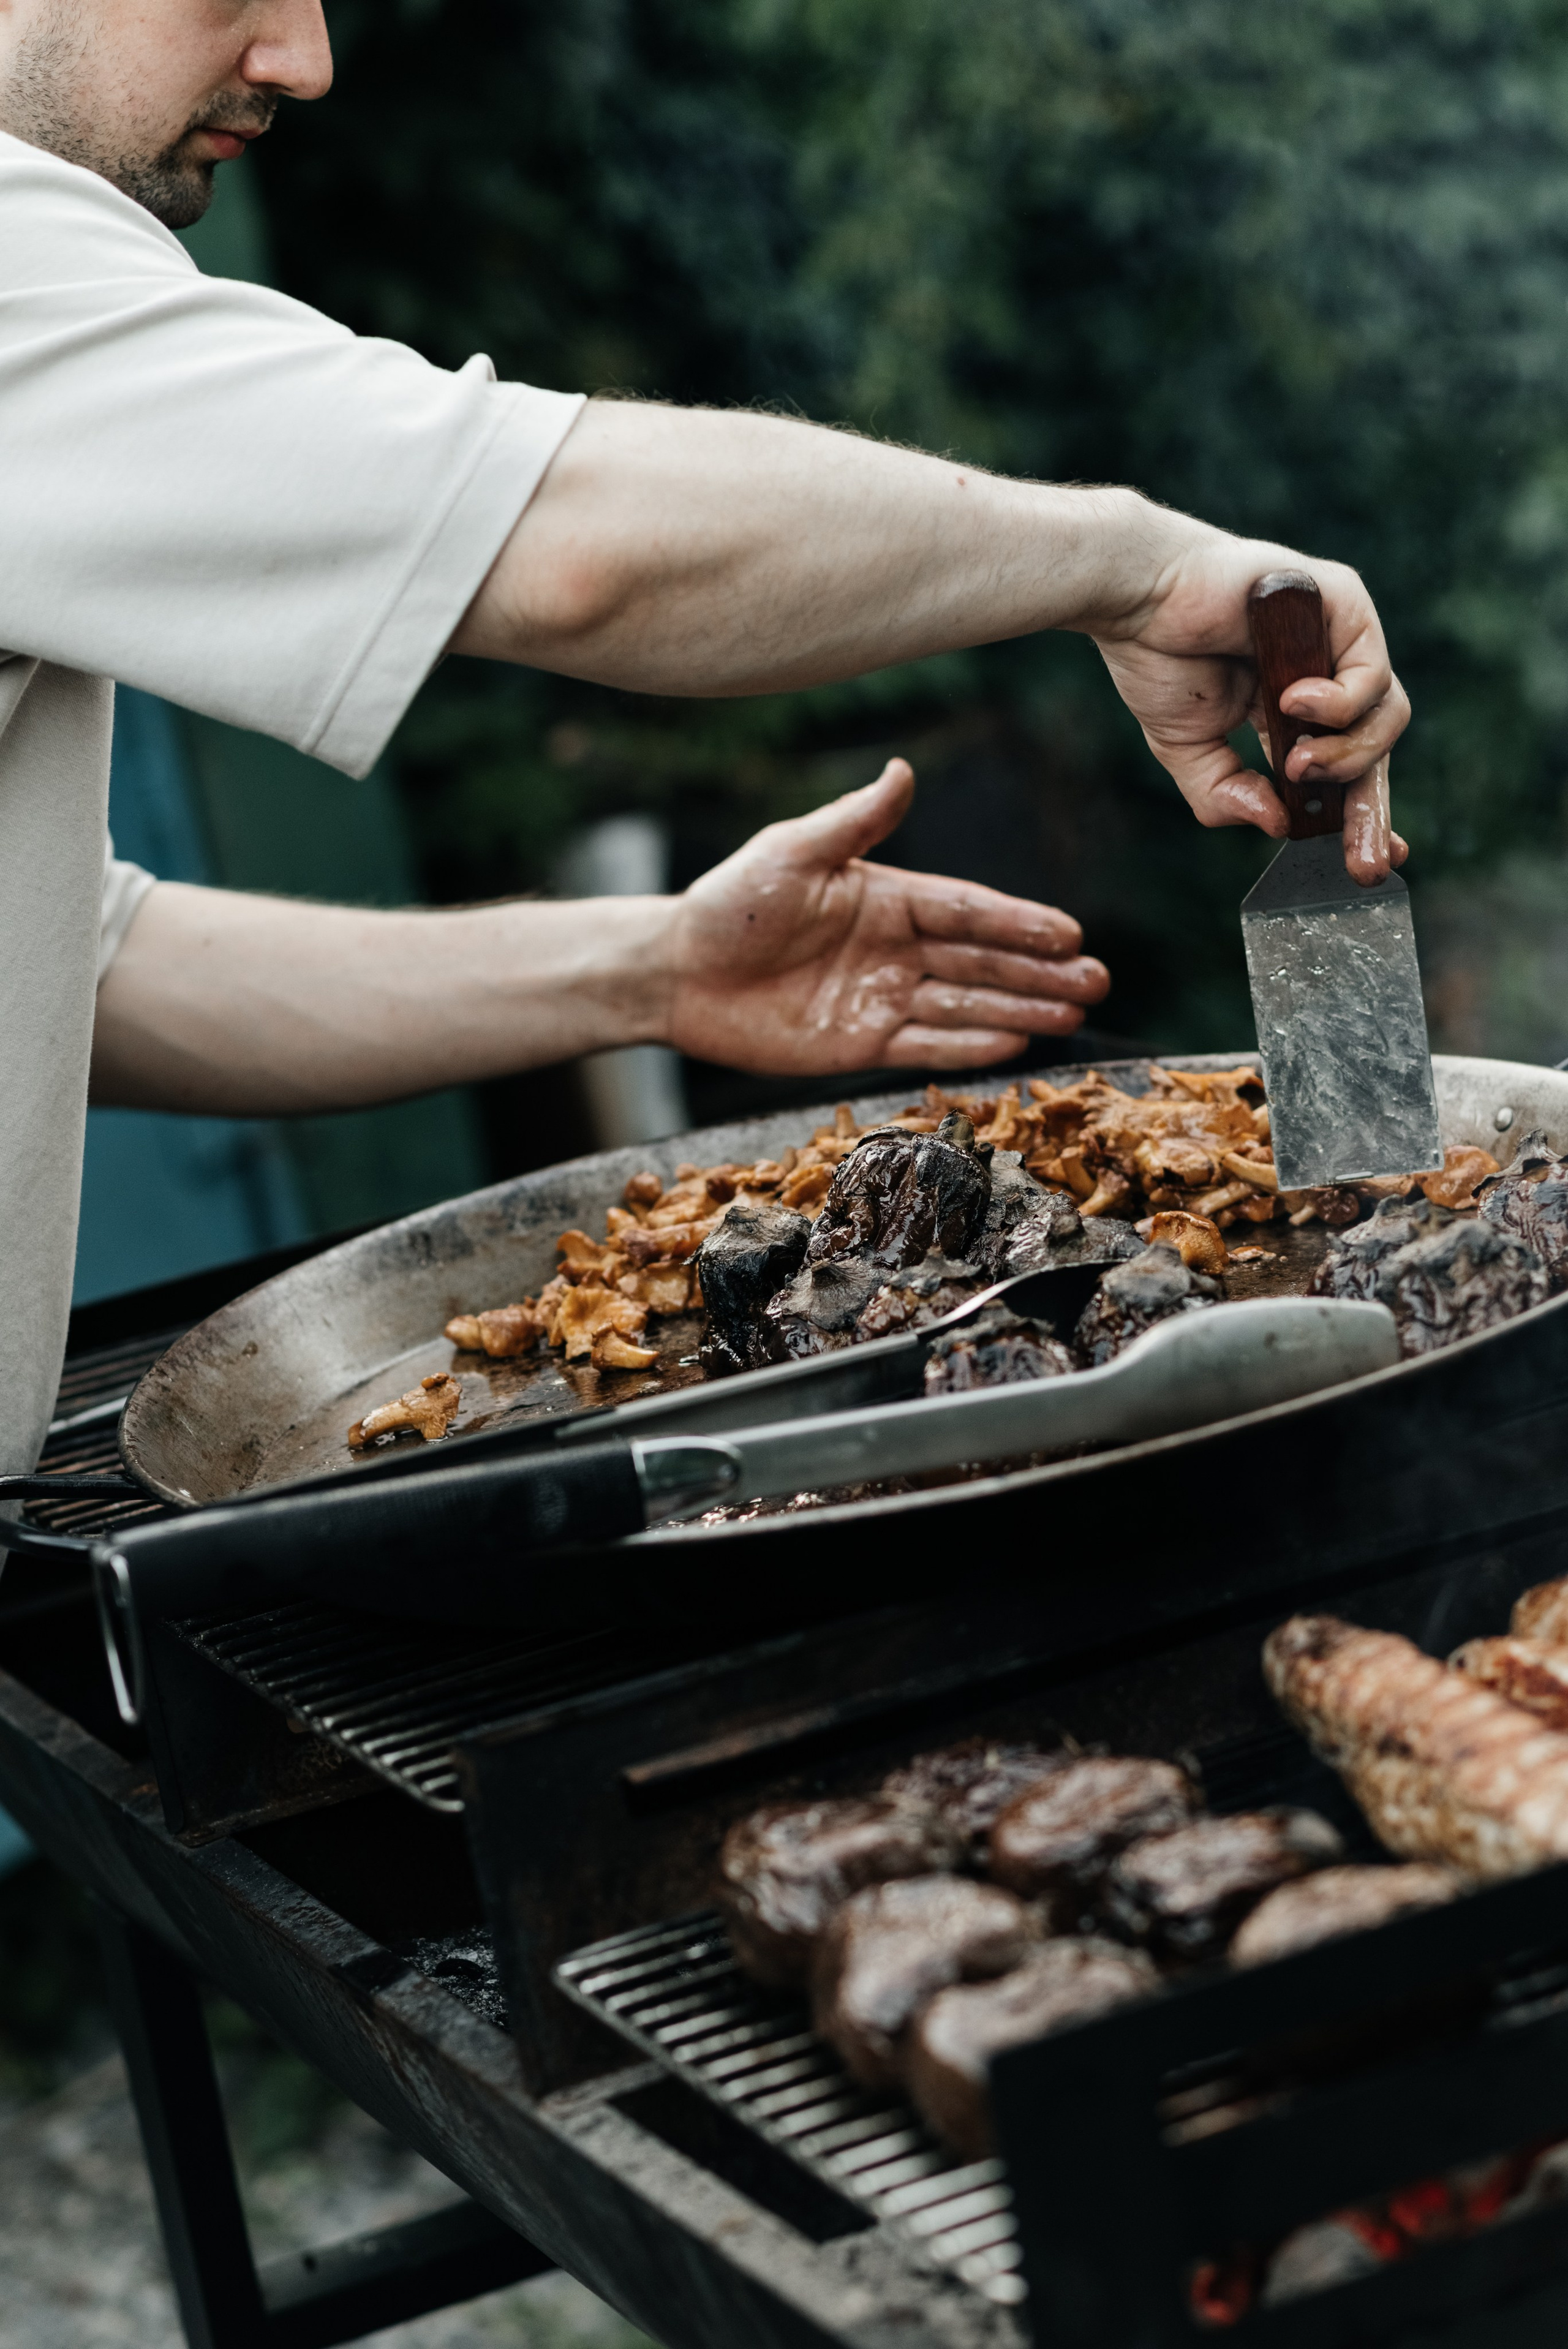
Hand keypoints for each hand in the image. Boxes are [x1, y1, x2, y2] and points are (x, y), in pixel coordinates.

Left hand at [663, 759, 1107, 1072]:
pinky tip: (1014, 1043)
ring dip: (1020, 1009)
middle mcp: (896, 950)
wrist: (676, 973)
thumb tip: (904, 771)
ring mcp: (883, 999)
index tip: (1069, 932)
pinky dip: (968, 1047)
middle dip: (1039, 971)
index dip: (1019, 923)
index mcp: (887, 898)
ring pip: (965, 1006)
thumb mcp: (790, 852)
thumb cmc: (729, 905)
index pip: (967, 911)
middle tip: (1096, 979)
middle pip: (981, 962)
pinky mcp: (861, 1044)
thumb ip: (853, 821)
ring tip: (1073, 1012)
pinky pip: (926, 1046)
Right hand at [1089, 513, 1410, 883]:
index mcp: (1293, 707)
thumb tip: (1276, 824)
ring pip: (1387, 716)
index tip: (1364, 861)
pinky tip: (1294, 704)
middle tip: (1361, 858)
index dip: (1360, 816)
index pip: (1347, 767)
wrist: (1136, 597)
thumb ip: (1227, 795)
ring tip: (1297, 764)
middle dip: (1372, 810)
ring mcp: (1339, 637)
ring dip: (1348, 756)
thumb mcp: (1188, 751)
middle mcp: (1326, 672)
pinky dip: (1341, 703)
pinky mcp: (1345, 602)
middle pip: (1377, 750)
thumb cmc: (1156, 656)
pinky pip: (1373, 672)